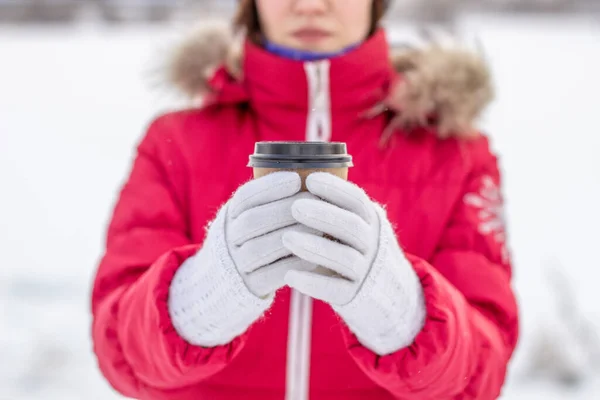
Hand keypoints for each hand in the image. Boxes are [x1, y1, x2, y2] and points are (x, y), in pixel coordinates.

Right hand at [169, 171, 316, 346]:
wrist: (229, 279)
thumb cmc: (255, 237)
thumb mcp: (252, 215)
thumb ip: (271, 200)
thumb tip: (307, 177)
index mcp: (230, 216)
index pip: (245, 198)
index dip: (270, 187)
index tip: (296, 180)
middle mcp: (229, 239)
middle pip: (251, 222)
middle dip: (284, 209)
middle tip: (314, 202)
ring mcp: (237, 264)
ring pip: (260, 249)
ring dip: (291, 236)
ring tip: (318, 227)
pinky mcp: (251, 287)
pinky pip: (271, 276)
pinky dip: (293, 264)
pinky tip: (314, 256)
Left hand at [282, 172, 425, 354]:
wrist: (380, 293)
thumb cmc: (351, 248)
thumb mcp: (353, 225)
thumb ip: (333, 208)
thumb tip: (295, 182)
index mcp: (370, 221)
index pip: (356, 201)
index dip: (334, 189)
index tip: (310, 180)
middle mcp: (372, 244)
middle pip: (351, 226)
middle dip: (322, 214)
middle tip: (294, 207)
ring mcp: (365, 271)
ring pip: (344, 258)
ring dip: (314, 247)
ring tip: (287, 238)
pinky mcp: (354, 296)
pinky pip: (334, 290)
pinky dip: (312, 282)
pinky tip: (289, 276)